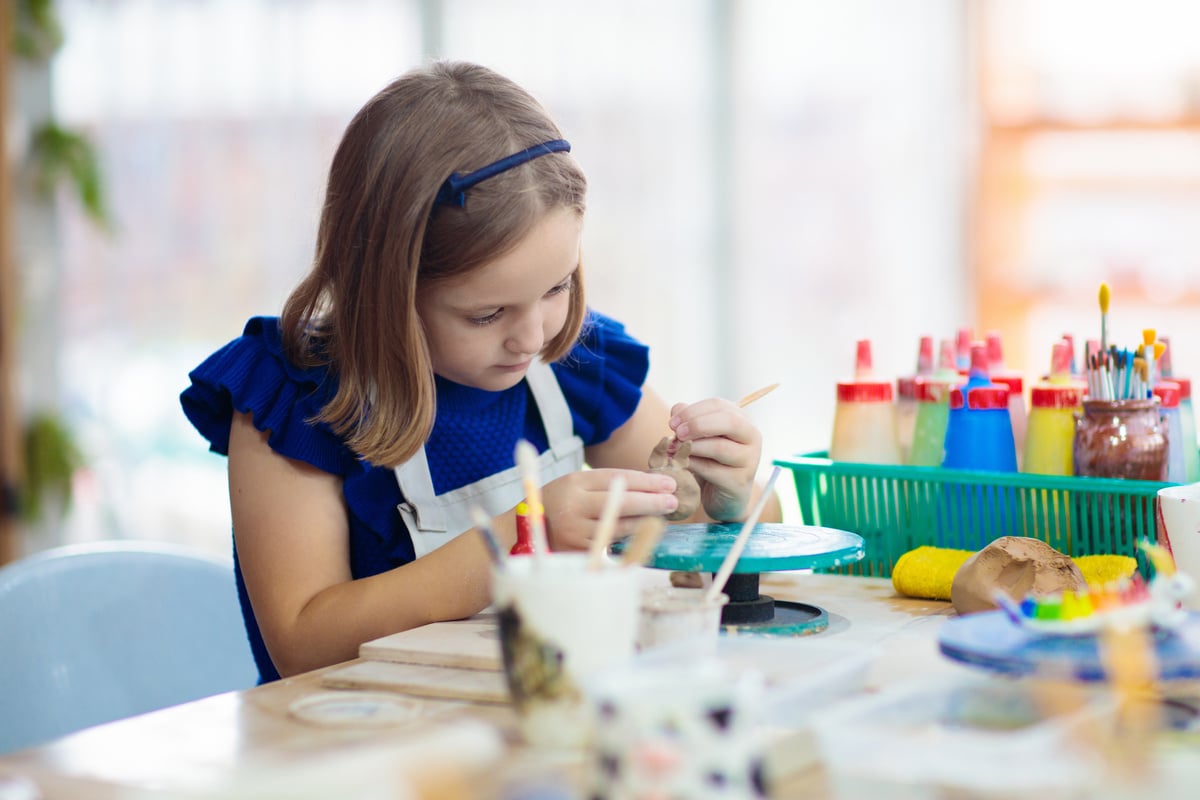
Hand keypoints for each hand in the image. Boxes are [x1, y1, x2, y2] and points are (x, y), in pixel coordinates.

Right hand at [540, 468, 678, 550]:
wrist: (524, 530)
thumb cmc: (558, 504)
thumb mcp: (575, 486)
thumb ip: (604, 486)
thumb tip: (647, 487)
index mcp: (575, 482)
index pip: (617, 478)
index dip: (646, 481)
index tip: (668, 482)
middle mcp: (574, 505)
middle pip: (621, 501)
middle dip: (651, 501)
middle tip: (672, 500)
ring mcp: (576, 530)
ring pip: (619, 525)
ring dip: (644, 520)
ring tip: (661, 515)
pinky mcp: (578, 550)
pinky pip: (610, 542)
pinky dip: (628, 536)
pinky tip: (641, 530)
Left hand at [668, 397, 762, 520]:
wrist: (721, 496)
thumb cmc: (710, 461)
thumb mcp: (700, 438)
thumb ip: (689, 420)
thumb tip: (678, 409)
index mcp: (742, 420)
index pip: (718, 405)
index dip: (693, 411)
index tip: (672, 423)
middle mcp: (751, 438)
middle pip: (729, 421)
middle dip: (697, 424)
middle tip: (677, 433)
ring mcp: (749, 460)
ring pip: (720, 447)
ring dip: (693, 447)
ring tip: (676, 450)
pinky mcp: (740, 481)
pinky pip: (713, 470)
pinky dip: (694, 465)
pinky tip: (683, 464)